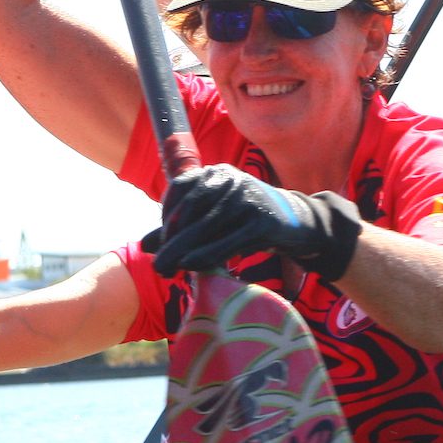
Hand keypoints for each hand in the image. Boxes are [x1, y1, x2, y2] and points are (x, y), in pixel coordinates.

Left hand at [153, 164, 363, 280]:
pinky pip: (229, 242)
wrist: (299, 222)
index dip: (166, 215)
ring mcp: (249, 199)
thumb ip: (181, 228)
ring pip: (208, 226)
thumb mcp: (217, 217)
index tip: (162, 240)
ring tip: (169, 270)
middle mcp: (232, 180)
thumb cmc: (249, 219)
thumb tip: (144, 246)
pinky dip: (208, 254)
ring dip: (184, 250)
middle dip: (171, 240)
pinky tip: (192, 266)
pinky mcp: (263, 223)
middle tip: (158, 265)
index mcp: (218, 173)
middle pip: (192, 209)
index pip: (182, 188)